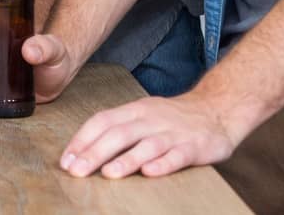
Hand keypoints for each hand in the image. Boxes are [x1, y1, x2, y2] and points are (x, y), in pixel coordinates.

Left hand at [60, 91, 238, 178]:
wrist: (217, 109)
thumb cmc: (172, 118)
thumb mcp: (142, 115)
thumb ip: (118, 129)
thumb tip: (83, 150)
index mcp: (134, 110)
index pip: (102, 121)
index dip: (82, 140)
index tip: (66, 159)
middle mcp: (151, 119)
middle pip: (119, 133)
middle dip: (94, 153)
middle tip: (77, 171)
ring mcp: (173, 133)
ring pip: (146, 145)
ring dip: (126, 160)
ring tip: (109, 174)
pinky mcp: (194, 146)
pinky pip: (177, 155)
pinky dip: (163, 164)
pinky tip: (150, 172)